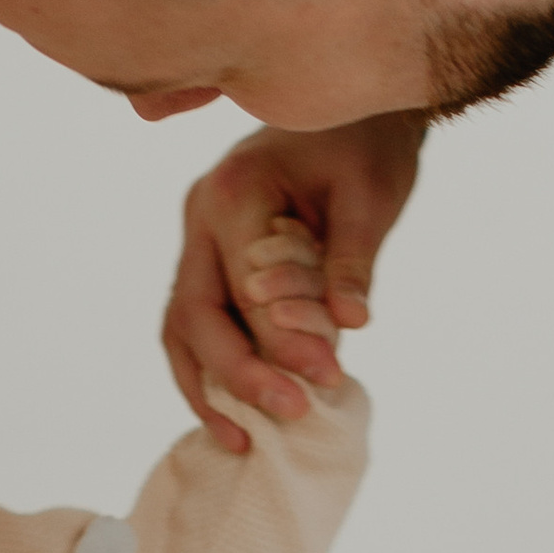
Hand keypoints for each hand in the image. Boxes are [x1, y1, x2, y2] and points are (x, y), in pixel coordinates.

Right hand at [167, 115, 424, 448]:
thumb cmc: (363, 144)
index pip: (248, 287)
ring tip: (241, 441)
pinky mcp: (208, 258)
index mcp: (235, 192)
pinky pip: (194, 324)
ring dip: (209, 386)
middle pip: (197, 314)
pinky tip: (234, 416)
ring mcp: (197, 238)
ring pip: (182, 327)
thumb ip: (353, 258)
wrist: (347, 112)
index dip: (283, 339)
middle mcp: (200, 216)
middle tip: (291, 413)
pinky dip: (209, 371)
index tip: (329, 378)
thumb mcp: (371, 195)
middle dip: (239, 373)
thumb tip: (349, 324)